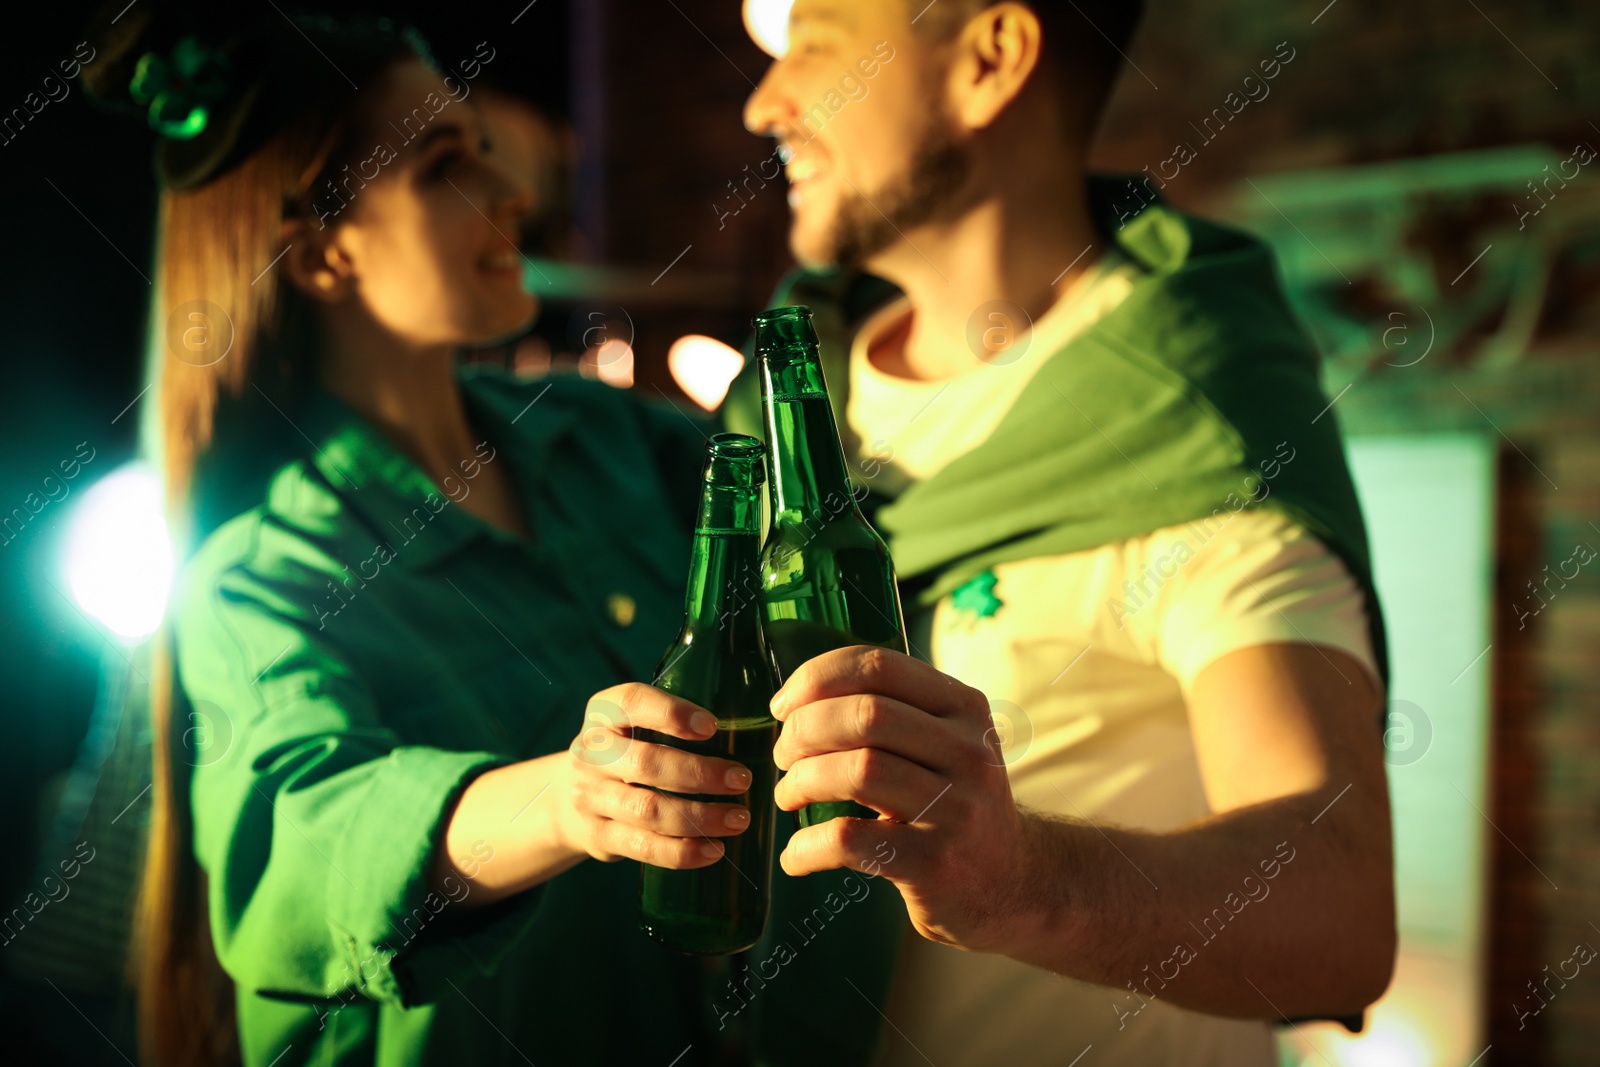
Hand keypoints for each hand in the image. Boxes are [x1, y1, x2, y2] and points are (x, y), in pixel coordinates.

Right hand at [552, 682, 754, 868]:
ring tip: (739, 818)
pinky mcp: (599, 836)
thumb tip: (752, 730)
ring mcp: (590, 797)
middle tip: (742, 780)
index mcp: (603, 714)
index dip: (671, 712)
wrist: (568, 797)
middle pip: (646, 764)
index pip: (631, 702)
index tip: (712, 726)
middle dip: (701, 773)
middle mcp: (590, 753)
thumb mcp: (631, 726)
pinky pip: (644, 847)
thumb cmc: (625, 753)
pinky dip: (684, 852)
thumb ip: (671, 722)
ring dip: (700, 817)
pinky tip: (715, 850)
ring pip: (648, 810)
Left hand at [770, 646, 1030, 951]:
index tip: (783, 706)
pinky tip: (796, 854)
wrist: (1011, 883)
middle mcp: (968, 752)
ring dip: (800, 782)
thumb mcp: (945, 743)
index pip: (878, 667)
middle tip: (783, 757)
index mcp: (964, 708)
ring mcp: (957, 809)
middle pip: (864, 715)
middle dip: (803, 732)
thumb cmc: (953, 802)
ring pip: (857, 771)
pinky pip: (849, 840)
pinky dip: (807, 846)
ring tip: (788, 796)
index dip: (816, 678)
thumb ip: (893, 711)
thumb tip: (797, 699)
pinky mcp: (936, 864)